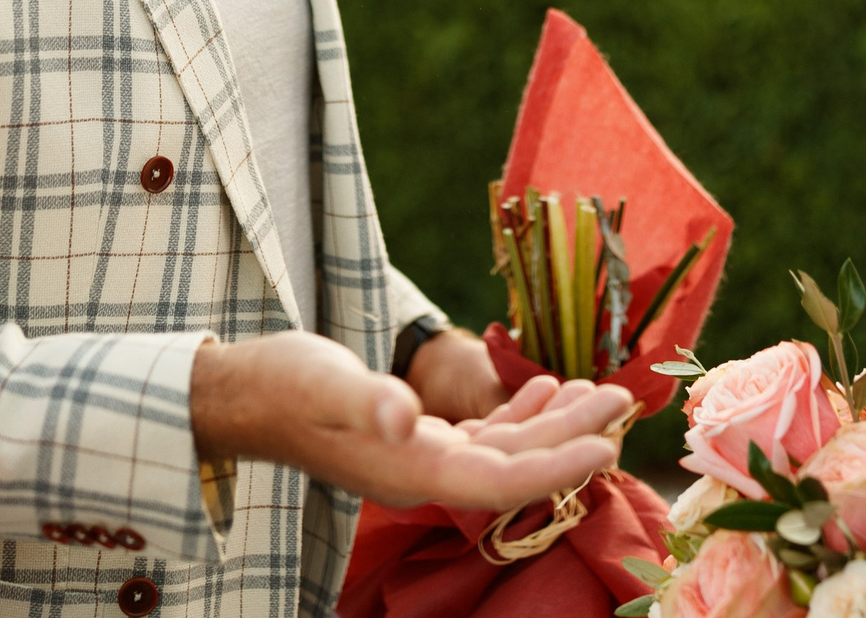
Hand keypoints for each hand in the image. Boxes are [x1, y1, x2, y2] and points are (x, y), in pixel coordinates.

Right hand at [190, 331, 630, 510]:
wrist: (243, 393)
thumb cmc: (283, 384)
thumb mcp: (325, 382)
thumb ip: (369, 402)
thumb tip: (405, 416)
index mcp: (410, 472)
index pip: (500, 483)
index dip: (556, 467)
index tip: (606, 445)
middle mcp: (422, 475)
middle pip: (515, 468)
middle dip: (572, 438)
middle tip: (623, 402)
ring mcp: (420, 459)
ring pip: (505, 451)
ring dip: (554, 425)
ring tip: (600, 393)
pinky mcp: (415, 440)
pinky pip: (482, 438)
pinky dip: (519, 416)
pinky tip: (543, 390)